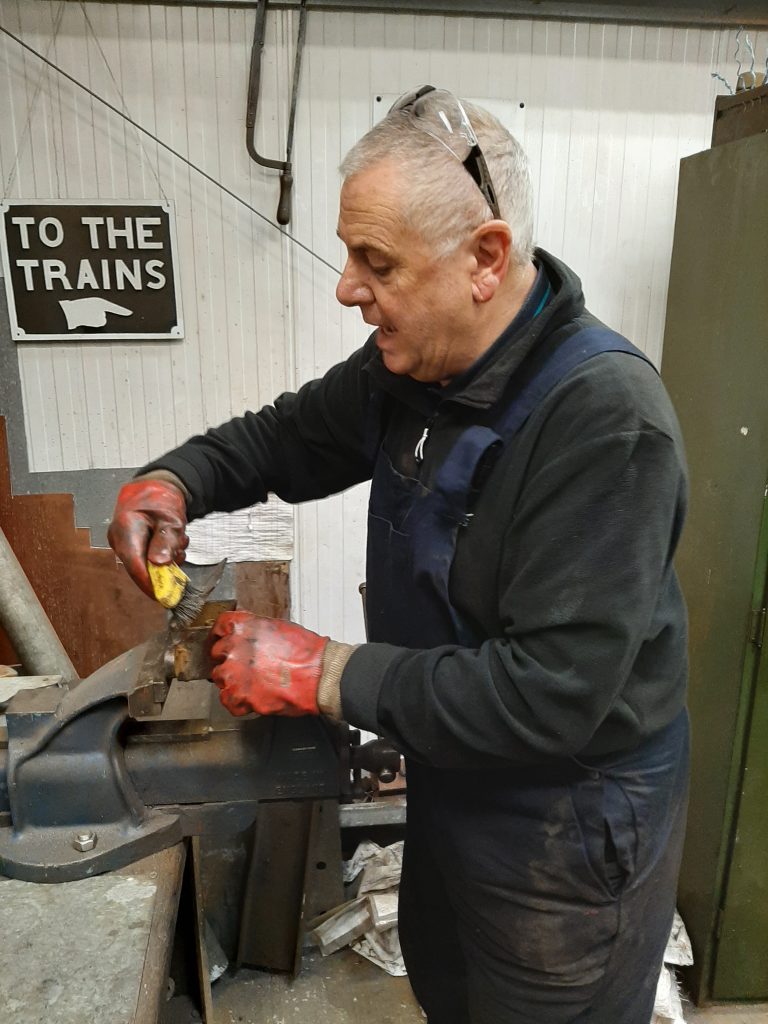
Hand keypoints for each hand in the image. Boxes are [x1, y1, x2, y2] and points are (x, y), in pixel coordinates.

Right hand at [107, 479, 188, 597]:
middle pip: (140, 567)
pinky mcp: (132, 547)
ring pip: (147, 565)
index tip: (165, 595)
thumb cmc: (161, 499)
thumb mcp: (170, 519)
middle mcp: (119, 539)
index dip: (149, 583)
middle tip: (179, 553)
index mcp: (125, 528)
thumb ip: (165, 541)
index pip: (134, 564)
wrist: (155, 488)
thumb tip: (159, 564)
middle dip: (164, 568)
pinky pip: (147, 561)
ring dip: (167, 560)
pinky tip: (173, 543)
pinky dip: (163, 557)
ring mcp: (124, 544)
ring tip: (178, 540)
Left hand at [209, 611, 327, 716]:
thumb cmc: (307, 652)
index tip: (221, 641)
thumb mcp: (280, 628)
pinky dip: (238, 703)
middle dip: (228, 660)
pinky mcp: (240, 695)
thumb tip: (250, 638)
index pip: (220, 627)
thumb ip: (257, 632)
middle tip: (242, 667)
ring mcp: (235, 672)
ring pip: (220, 678)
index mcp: (244, 627)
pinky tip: (251, 699)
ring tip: (250, 685)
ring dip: (232, 682)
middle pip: (217, 654)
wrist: (320, 675)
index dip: (220, 636)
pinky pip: (227, 701)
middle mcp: (235, 647)